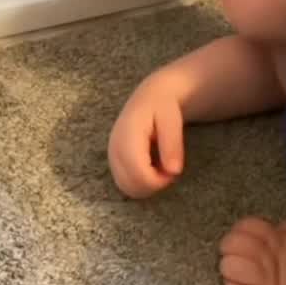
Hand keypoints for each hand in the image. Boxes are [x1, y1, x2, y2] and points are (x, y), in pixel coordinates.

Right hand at [107, 77, 185, 197]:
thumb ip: (172, 144)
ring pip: (126, 188)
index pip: (139, 174)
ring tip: (161, 167)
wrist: (151, 96)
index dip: (159, 181)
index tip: (174, 172)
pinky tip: (152, 168)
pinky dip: (141, 183)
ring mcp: (111, 156)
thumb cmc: (163, 106)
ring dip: (148, 185)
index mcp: (127, 135)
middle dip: (154, 185)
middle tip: (169, 169)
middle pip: (130, 185)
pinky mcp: (113, 161)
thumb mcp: (172, 120)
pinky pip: (125, 183)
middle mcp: (114, 147)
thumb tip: (174, 171)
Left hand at [219, 217, 285, 284]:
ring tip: (235, 272)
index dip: (240, 230)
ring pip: (228, 267)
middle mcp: (267, 255)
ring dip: (229, 268)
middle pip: (230, 243)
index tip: (243, 236)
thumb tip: (275, 230)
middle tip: (235, 254)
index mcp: (277, 236)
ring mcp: (264, 280)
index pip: (246, 225)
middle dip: (229, 248)